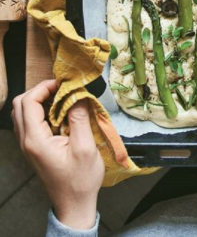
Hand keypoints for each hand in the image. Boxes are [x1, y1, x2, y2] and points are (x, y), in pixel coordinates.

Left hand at [12, 80, 104, 229]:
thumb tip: (77, 94)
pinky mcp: (33, 148)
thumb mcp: (85, 147)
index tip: (63, 84)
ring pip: (22, 112)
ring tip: (61, 99)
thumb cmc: (80, 180)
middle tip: (61, 89)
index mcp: (36, 140)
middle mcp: (26, 141)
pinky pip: (29, 122)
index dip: (43, 87)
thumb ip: (79, 118)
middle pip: (20, 104)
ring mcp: (28, 146)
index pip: (28, 102)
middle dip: (39, 91)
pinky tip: (59, 114)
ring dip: (38, 100)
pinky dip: (40, 111)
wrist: (74, 204)